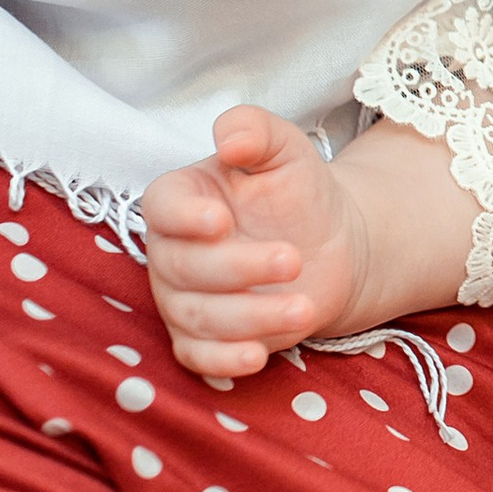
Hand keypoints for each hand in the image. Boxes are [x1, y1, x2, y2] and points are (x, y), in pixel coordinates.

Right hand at [143, 106, 369, 376]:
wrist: (331, 244)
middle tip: (293, 259)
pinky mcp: (204, 338)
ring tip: (304, 306)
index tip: (220, 220)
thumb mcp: (286, 150)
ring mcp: (183, 298)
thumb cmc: (297, 192)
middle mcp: (171, 252)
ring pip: (197, 316)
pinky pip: (199, 357)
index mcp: (181, 199)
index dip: (183, 217)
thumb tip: (228, 136)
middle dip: (239, 268)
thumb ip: (256, 130)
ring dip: (249, 316)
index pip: (161, 208)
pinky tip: (257, 357)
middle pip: (182, 267)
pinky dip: (224, 361)